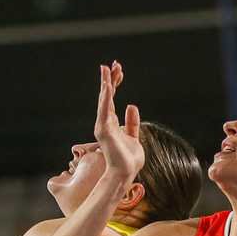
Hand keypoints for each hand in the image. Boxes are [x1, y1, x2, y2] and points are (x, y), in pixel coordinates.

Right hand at [95, 61, 144, 183]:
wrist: (125, 172)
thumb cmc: (129, 158)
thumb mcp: (133, 136)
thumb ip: (131, 122)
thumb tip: (132, 105)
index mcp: (111, 122)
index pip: (112, 98)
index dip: (115, 83)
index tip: (119, 69)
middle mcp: (104, 122)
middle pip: (107, 96)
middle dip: (111, 79)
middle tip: (116, 64)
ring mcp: (103, 126)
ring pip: (104, 100)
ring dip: (106, 84)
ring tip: (107, 69)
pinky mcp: (104, 130)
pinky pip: (104, 110)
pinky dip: (106, 98)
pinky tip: (107, 87)